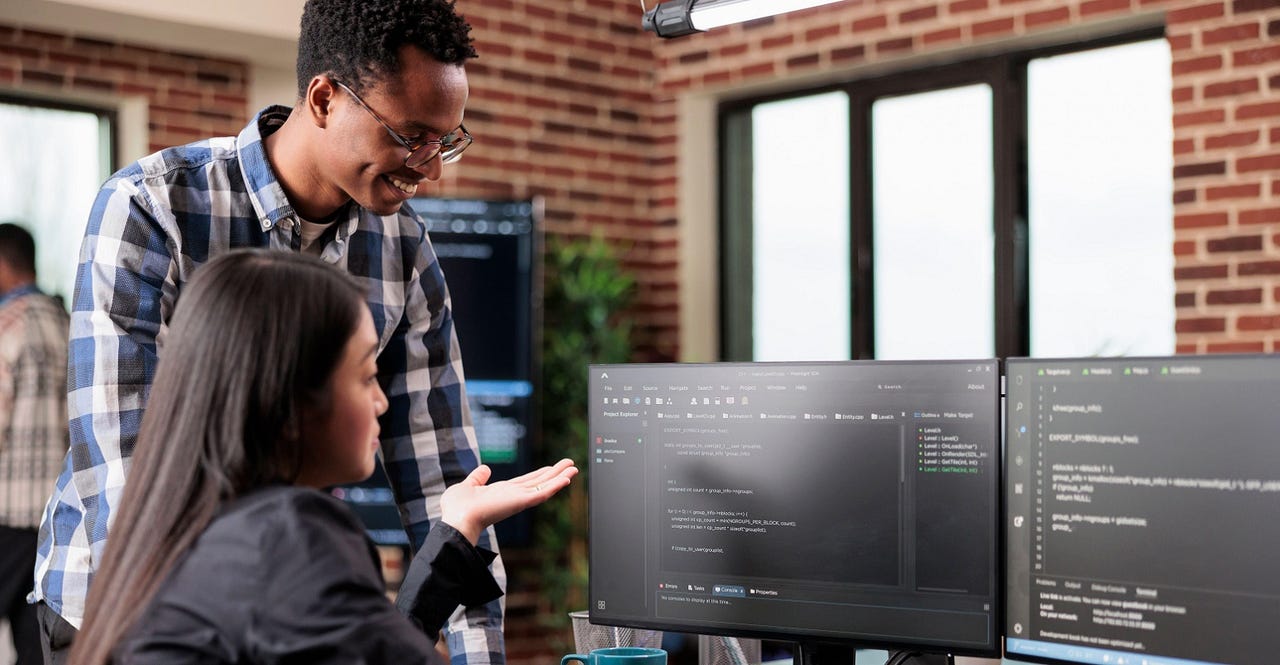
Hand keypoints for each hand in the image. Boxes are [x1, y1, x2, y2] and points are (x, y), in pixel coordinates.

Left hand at [440, 458, 578, 544]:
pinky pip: (542, 493)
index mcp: (502, 492)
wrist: (457, 520)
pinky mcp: (521, 502)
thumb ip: (477, 477)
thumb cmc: (457, 508)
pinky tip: (567, 479)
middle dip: (555, 473)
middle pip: (539, 482)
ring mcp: (518, 499)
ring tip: (574, 468)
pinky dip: (555, 486)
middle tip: (571, 464)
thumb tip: (485, 468)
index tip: (551, 468)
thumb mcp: (467, 486)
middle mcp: (513, 495)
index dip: (539, 474)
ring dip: (560, 476)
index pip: (526, 482)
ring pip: (544, 486)